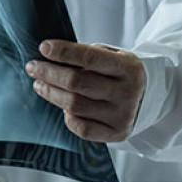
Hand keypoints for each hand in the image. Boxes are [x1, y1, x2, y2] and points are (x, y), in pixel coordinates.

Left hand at [25, 40, 145, 142]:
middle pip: (76, 82)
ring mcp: (122, 115)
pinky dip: (67, 116)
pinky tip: (61, 106)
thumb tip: (49, 55)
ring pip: (74, 105)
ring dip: (51, 93)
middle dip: (48, 73)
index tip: (43, 47)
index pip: (90, 57)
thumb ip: (86, 55)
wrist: (149, 97)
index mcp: (129, 68)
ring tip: (39, 84)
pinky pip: (82, 128)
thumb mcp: (112, 56)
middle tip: (32, 67)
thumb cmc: (119, 73)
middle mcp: (127, 93)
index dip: (64, 52)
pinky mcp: (116, 133)